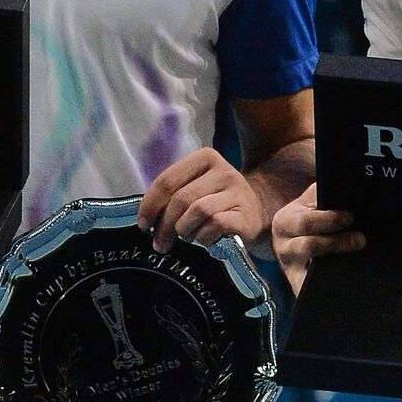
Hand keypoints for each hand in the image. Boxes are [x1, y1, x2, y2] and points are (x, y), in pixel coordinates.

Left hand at [135, 147, 263, 253]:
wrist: (257, 212)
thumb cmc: (216, 203)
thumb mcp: (196, 189)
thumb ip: (173, 195)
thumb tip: (146, 219)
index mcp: (205, 158)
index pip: (167, 180)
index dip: (150, 205)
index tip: (144, 225)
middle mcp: (223, 170)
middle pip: (181, 199)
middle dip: (164, 226)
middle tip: (160, 243)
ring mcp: (237, 191)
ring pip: (198, 211)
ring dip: (185, 230)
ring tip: (186, 237)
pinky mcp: (246, 215)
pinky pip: (215, 225)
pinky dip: (204, 237)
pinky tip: (205, 240)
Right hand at [272, 183, 363, 294]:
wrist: (293, 249)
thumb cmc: (307, 221)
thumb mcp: (309, 204)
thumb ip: (322, 194)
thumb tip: (347, 188)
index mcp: (284, 222)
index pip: (305, 222)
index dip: (330, 219)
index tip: (351, 217)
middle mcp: (282, 247)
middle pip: (309, 246)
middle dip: (337, 242)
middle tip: (361, 239)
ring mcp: (290, 269)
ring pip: (312, 267)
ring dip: (337, 257)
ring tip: (358, 249)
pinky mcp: (299, 287)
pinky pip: (312, 286)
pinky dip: (331, 282)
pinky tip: (348, 273)